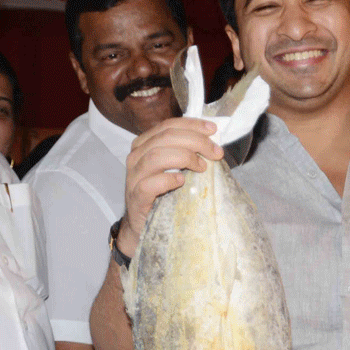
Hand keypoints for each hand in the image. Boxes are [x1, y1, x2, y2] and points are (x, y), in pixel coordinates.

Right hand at [117, 118, 218, 255]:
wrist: (143, 224)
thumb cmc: (162, 194)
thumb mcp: (173, 168)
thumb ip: (186, 153)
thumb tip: (213, 144)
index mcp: (145, 144)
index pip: (168, 126)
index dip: (192, 125)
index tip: (213, 130)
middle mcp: (136, 156)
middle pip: (165, 137)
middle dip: (195, 141)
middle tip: (215, 152)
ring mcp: (134, 176)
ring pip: (155, 156)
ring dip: (184, 157)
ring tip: (202, 167)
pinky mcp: (136, 197)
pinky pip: (149, 184)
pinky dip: (167, 180)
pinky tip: (181, 181)